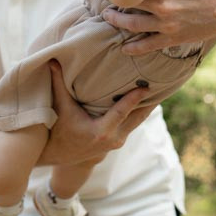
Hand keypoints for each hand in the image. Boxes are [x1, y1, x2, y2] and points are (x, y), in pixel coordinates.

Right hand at [38, 61, 157, 165]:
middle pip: (138, 117)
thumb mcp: (61, 107)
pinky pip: (134, 124)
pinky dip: (140, 112)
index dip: (134, 99)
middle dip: (150, 102)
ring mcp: (117, 142)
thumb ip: (58, 83)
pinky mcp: (118, 141)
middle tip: (163, 84)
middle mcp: (113, 138)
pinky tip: (147, 100)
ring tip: (160, 89)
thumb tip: (52, 59)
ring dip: (148, 107)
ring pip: (138, 121)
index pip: (122, 112)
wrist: (59, 155)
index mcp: (101, 131)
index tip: (146, 87)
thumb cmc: (59, 129)